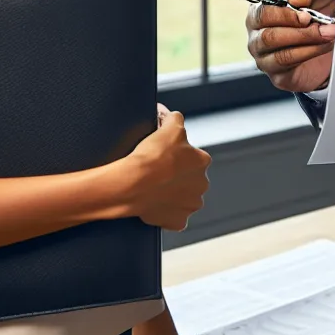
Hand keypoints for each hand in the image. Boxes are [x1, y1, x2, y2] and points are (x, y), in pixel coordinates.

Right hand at [119, 110, 211, 230]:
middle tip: (158, 173)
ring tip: (154, 188)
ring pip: (183, 198)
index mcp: (202, 161)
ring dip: (173, 194)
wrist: (132, 184)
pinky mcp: (178, 221)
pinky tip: (153, 203)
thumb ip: (174, 118)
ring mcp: (190, 205)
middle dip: (177, 176)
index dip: (177, 155)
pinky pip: (173, 216)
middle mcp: (202, 184)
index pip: (192, 156)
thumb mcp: (169, 126)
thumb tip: (168, 113)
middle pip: (190, 178)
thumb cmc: (151, 156)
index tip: (163, 157)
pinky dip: (165, 212)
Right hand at [246, 0, 334, 92]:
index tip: (307, 16)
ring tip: (329, 36)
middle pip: (268, 38)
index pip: (260, 15)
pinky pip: (290, 68)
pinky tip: (325, 47)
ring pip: (281, 55)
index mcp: (258, 15)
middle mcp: (256, 38)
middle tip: (324, 28)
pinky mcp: (278, 76)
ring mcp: (264, 59)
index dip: (284, 16)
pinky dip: (310, 56)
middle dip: (301, 33)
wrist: (329, 38)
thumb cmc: (315, 12)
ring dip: (309, 45)